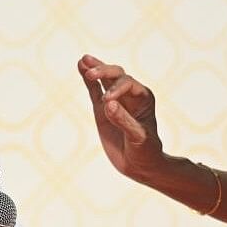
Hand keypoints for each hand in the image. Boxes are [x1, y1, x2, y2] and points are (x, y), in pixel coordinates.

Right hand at [77, 54, 165, 179]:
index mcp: (144, 97)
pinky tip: (81, 66)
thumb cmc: (145, 151)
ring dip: (95, 69)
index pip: (128, 83)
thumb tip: (108, 103)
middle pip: (117, 75)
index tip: (106, 101)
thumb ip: (123, 120)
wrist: (140, 166)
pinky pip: (94, 90)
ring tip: (83, 60)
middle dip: (104, 71)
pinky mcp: (102, 109)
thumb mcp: (137, 137)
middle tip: (91, 74)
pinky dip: (87, 80)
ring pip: (105, 79)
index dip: (116, 88)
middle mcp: (130, 95)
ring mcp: (115, 101)